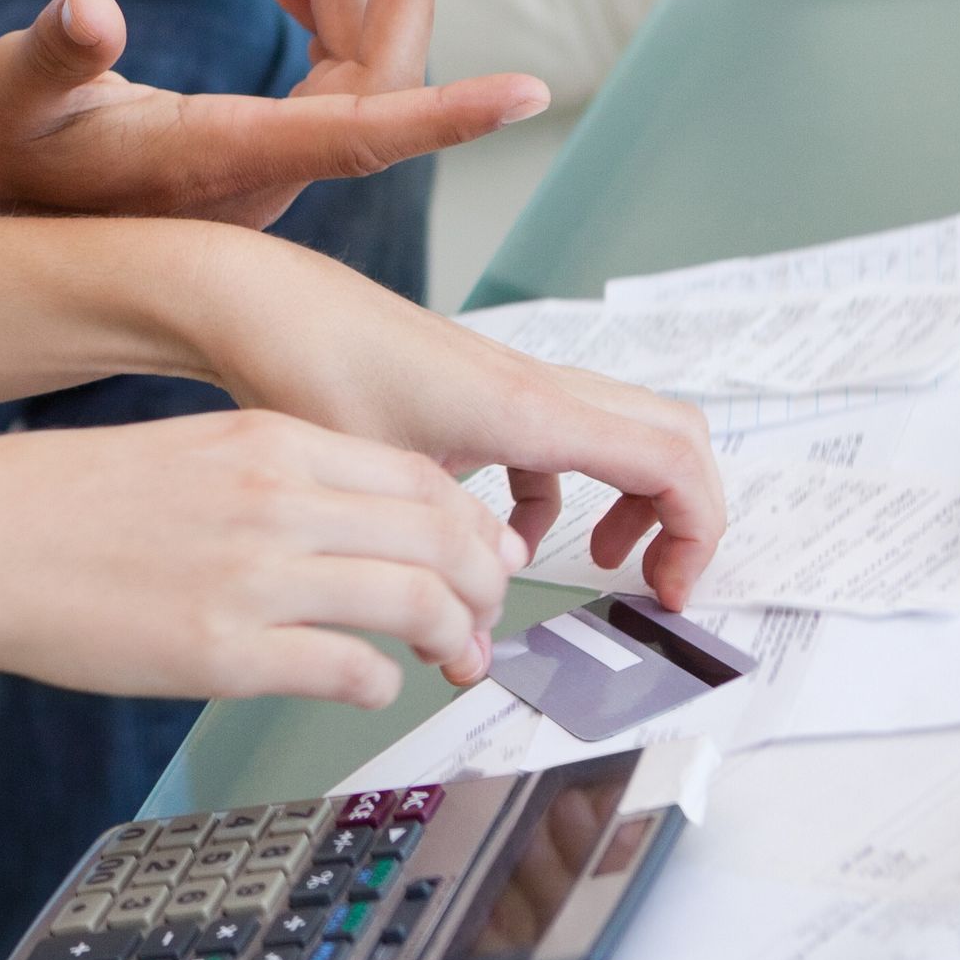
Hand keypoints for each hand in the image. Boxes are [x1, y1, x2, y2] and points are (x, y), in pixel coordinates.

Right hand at [0, 0, 547, 229]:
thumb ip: (50, 51)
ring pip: (364, 70)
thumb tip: (91, 7)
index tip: (530, 93)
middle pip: (384, 77)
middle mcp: (266, 168)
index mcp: (223, 156)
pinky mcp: (258, 148)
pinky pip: (335, 79)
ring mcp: (268, 161)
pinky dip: (327, 12)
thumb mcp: (2, 93)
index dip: (451, 112)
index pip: (365, 132)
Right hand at [0, 408, 530, 702]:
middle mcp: (274, 499)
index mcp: (269, 442)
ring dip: (455, 639)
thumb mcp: (194, 456)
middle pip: (442, 537)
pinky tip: (372, 683)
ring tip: (453, 661)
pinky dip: (383, 681)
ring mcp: (252, 576)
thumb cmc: (65, 503)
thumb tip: (361, 524)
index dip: (474, 528)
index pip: (423, 479)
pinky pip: (351, 669)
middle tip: (486, 619)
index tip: (484, 561)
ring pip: (416, 601)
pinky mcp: (223, 651)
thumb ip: (279, 480)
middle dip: (486, 587)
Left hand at [186, 240, 724, 612]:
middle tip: (659, 581)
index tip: (670, 593)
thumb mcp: (382, 488)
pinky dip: (562, 492)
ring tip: (597, 560)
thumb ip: (433, 576)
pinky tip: (507, 538)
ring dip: (630, 500)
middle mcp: (538, 388)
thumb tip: (466, 655)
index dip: (695, 531)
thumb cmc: (313, 369)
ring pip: (619, 437)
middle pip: (671, 438)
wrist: (264, 305)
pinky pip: (560, 442)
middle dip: (685, 514)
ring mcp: (514, 386)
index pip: (670, 460)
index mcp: (532, 409)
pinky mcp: (483, 394)